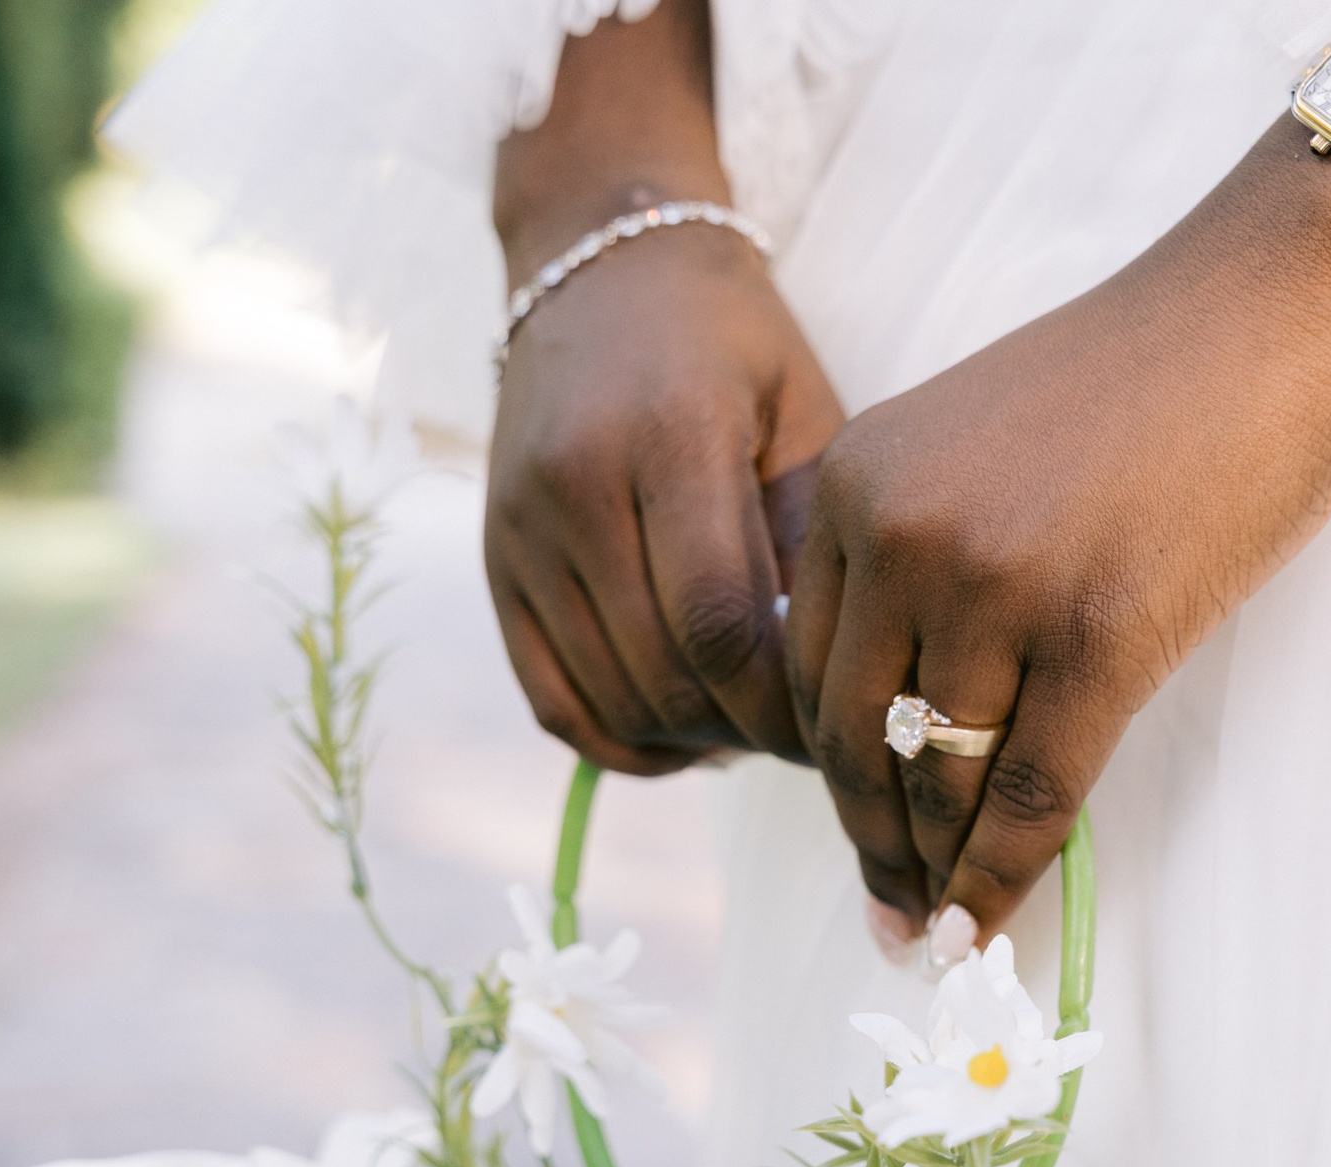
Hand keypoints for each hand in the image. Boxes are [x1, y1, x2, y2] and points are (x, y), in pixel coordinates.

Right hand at [485, 1, 843, 775]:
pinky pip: (551, 699)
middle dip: (745, 732)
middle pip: (661, 675)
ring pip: (606, 700)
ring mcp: (522, 530)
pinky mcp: (498, 562)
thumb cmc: (733, 340)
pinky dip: (619, 740)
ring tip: (752, 731)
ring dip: (689, 741)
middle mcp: (575, 487)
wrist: (601, 262)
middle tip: (806, 740)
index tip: (833, 722)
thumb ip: (812, 538)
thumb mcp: (801, 411)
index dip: (779, 704)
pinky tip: (684, 735)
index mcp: (667, 439)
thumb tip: (831, 677)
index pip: (718, 624)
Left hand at [786, 122, 1330, 934]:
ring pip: (939, 779)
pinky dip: (1002, 879)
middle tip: (892, 916)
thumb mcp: (977, 444)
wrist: (1276, 304)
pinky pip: (1028, 793)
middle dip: (872, 845)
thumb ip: (921, 552)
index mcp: (855, 484)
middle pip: (854, 739)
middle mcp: (900, 534)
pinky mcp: (1100, 634)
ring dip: (936, 876)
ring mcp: (996, 586)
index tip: (856, 834)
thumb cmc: (1150, 376)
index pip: (806, 670)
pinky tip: (989, 929)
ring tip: (940, 934)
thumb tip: (913, 712)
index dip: (829, 775)